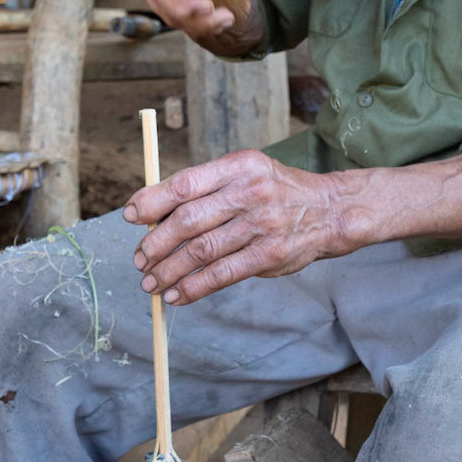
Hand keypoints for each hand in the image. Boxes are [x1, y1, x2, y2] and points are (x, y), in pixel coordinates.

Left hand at [124, 150, 347, 303]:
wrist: (330, 210)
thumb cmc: (275, 192)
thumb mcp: (245, 173)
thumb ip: (206, 188)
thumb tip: (153, 215)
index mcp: (238, 166)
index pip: (185, 184)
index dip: (152, 201)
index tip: (131, 216)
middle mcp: (249, 193)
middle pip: (188, 221)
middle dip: (156, 243)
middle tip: (140, 258)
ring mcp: (261, 225)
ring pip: (201, 251)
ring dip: (169, 270)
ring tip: (151, 282)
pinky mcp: (270, 256)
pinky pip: (222, 274)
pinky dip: (194, 287)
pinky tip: (177, 295)